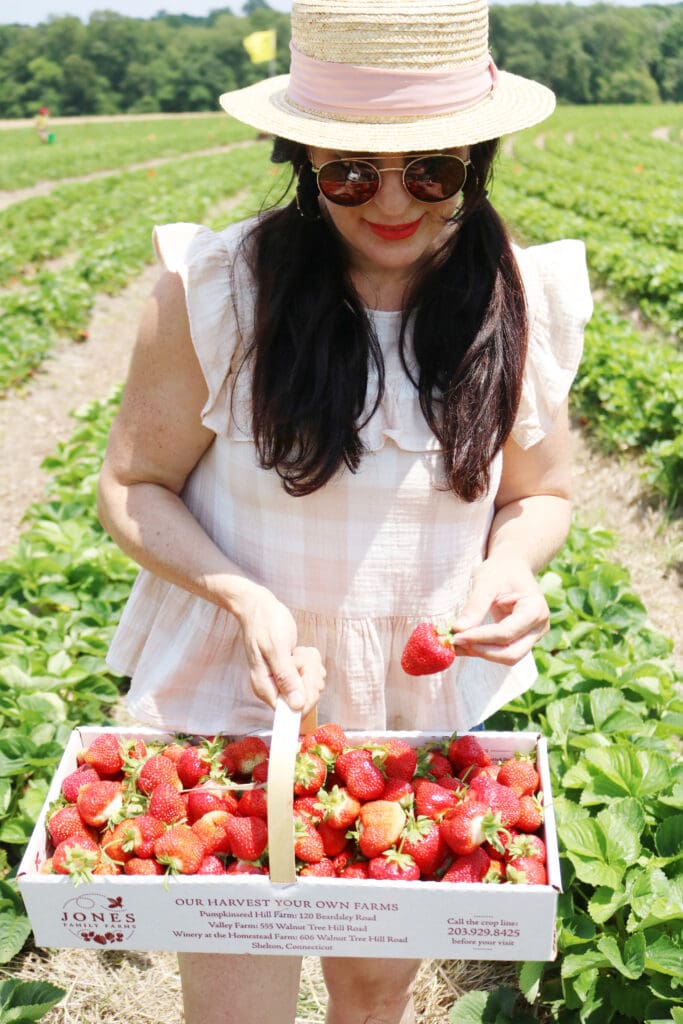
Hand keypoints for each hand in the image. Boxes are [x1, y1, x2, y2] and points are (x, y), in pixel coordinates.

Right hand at [231, 582, 325, 712]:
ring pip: (311, 686)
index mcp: (266, 688)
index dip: (306, 694)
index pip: (293, 710)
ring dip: (310, 666)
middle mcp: (274, 689)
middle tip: (297, 655)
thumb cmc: (265, 624)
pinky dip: (311, 662)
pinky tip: (300, 651)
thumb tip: (296, 706)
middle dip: (309, 675)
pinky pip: (310, 676)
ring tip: (296, 650)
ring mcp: (282, 681)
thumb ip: (286, 678)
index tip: (304, 671)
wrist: (258, 607)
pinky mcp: (290, 673)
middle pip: (305, 699)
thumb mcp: (276, 648)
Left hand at [448, 556, 549, 664]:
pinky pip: (503, 652)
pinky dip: (483, 650)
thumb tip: (458, 630)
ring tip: (456, 645)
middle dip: (482, 651)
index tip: (456, 636)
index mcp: (536, 609)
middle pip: (512, 653)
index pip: (506, 632)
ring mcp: (533, 636)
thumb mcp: (486, 582)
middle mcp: (539, 627)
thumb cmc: (500, 571)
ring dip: (481, 653)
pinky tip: (463, 644)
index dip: (480, 637)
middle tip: (455, 642)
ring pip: (508, 657)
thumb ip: (474, 606)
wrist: (512, 568)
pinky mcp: (521, 640)